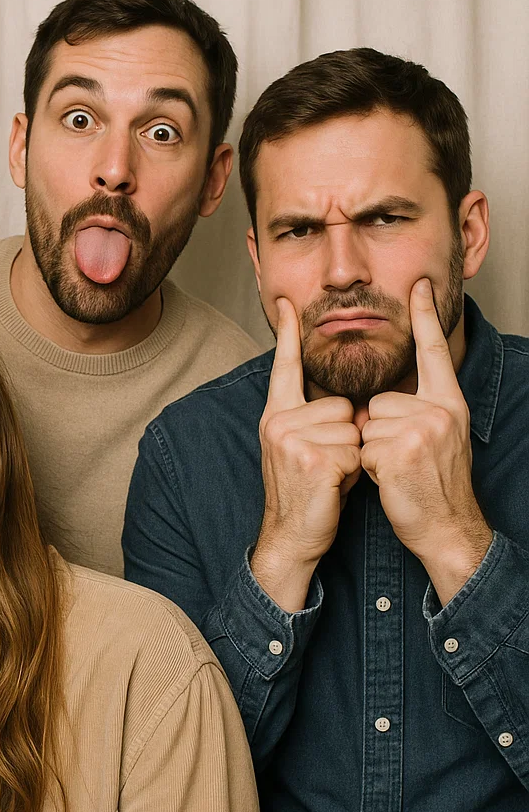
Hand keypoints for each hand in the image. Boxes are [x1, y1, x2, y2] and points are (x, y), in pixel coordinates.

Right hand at [252, 299, 362, 610]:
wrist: (291, 536)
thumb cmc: (306, 495)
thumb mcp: (301, 449)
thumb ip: (316, 421)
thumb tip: (352, 407)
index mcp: (276, 416)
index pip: (284, 367)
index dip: (287, 335)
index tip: (289, 303)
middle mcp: (278, 421)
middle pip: (341, 405)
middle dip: (347, 437)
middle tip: (328, 466)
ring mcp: (291, 439)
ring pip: (351, 428)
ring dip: (352, 456)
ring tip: (331, 477)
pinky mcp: (310, 457)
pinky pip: (354, 449)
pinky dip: (353, 472)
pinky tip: (333, 486)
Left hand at [360, 279, 490, 601]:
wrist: (444, 526)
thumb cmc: (430, 485)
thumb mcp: (434, 439)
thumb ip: (414, 412)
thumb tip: (375, 403)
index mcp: (449, 403)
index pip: (434, 353)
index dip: (425, 318)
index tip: (418, 285)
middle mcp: (440, 410)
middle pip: (377, 402)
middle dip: (376, 434)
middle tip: (401, 459)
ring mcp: (423, 429)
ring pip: (366, 426)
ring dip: (370, 452)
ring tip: (396, 470)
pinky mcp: (402, 449)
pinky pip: (362, 448)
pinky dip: (367, 469)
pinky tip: (390, 480)